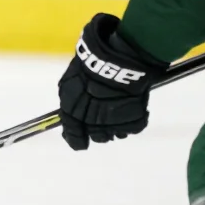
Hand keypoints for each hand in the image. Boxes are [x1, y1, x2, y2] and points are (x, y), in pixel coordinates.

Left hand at [57, 13, 164, 150]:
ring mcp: (114, 123)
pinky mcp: (133, 120)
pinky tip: (132, 108)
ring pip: (115, 134)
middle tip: (105, 117)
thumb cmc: (90, 66)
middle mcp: (92, 123)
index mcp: (73, 114)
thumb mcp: (71, 82)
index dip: (76, 139)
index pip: (73, 135)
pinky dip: (133, 121)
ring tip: (120, 110)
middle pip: (98, 137)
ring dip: (117, 126)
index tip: (80, 142)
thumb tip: (73, 114)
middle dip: (100, 131)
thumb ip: (72, 102)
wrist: (116, 61)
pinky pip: (133, 128)